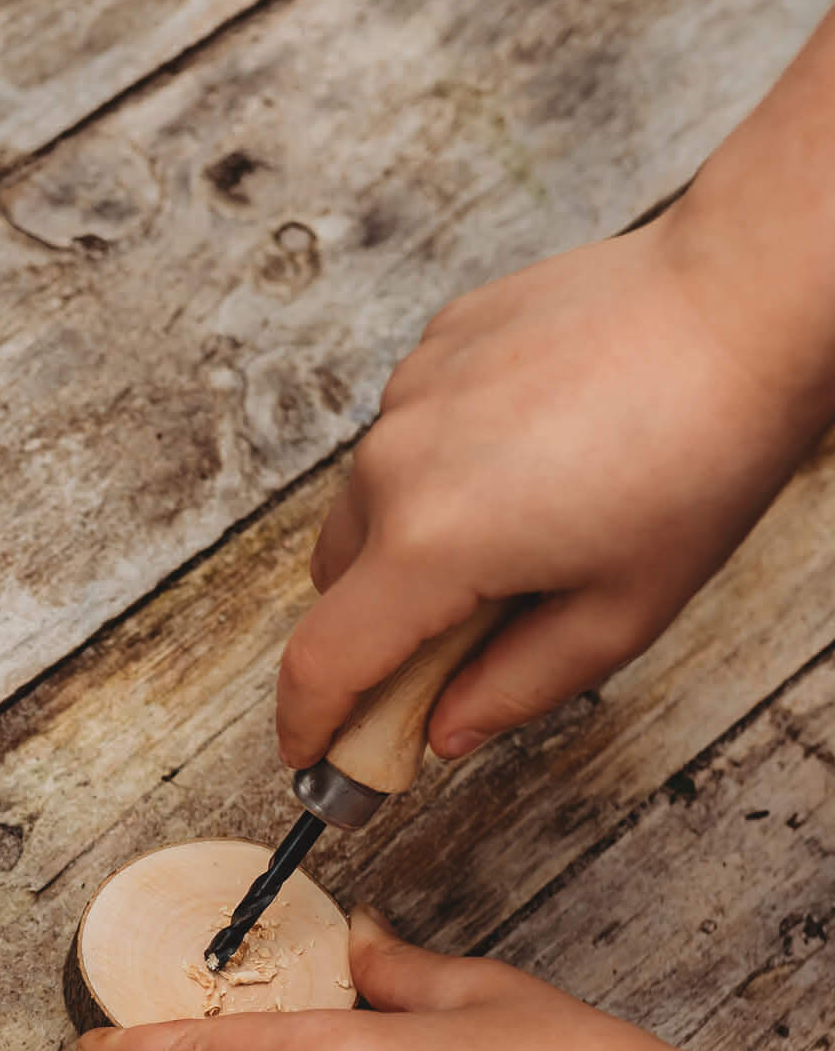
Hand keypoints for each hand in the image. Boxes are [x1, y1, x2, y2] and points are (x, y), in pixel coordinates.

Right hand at [279, 208, 829, 771]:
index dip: (306, 722)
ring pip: (369, 506)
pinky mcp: (433, 346)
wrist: (743, 298)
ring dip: (414, 540)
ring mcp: (406, 395)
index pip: (324, 661)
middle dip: (378, 627)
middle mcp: (393, 465)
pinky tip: (532, 451)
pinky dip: (443, 466)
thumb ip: (517, 687)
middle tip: (462, 641)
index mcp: (432, 544)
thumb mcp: (623, 612)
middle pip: (336, 585)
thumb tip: (446, 728)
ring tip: (524, 524)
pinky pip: (407, 435)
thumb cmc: (703, 452)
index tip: (307, 751)